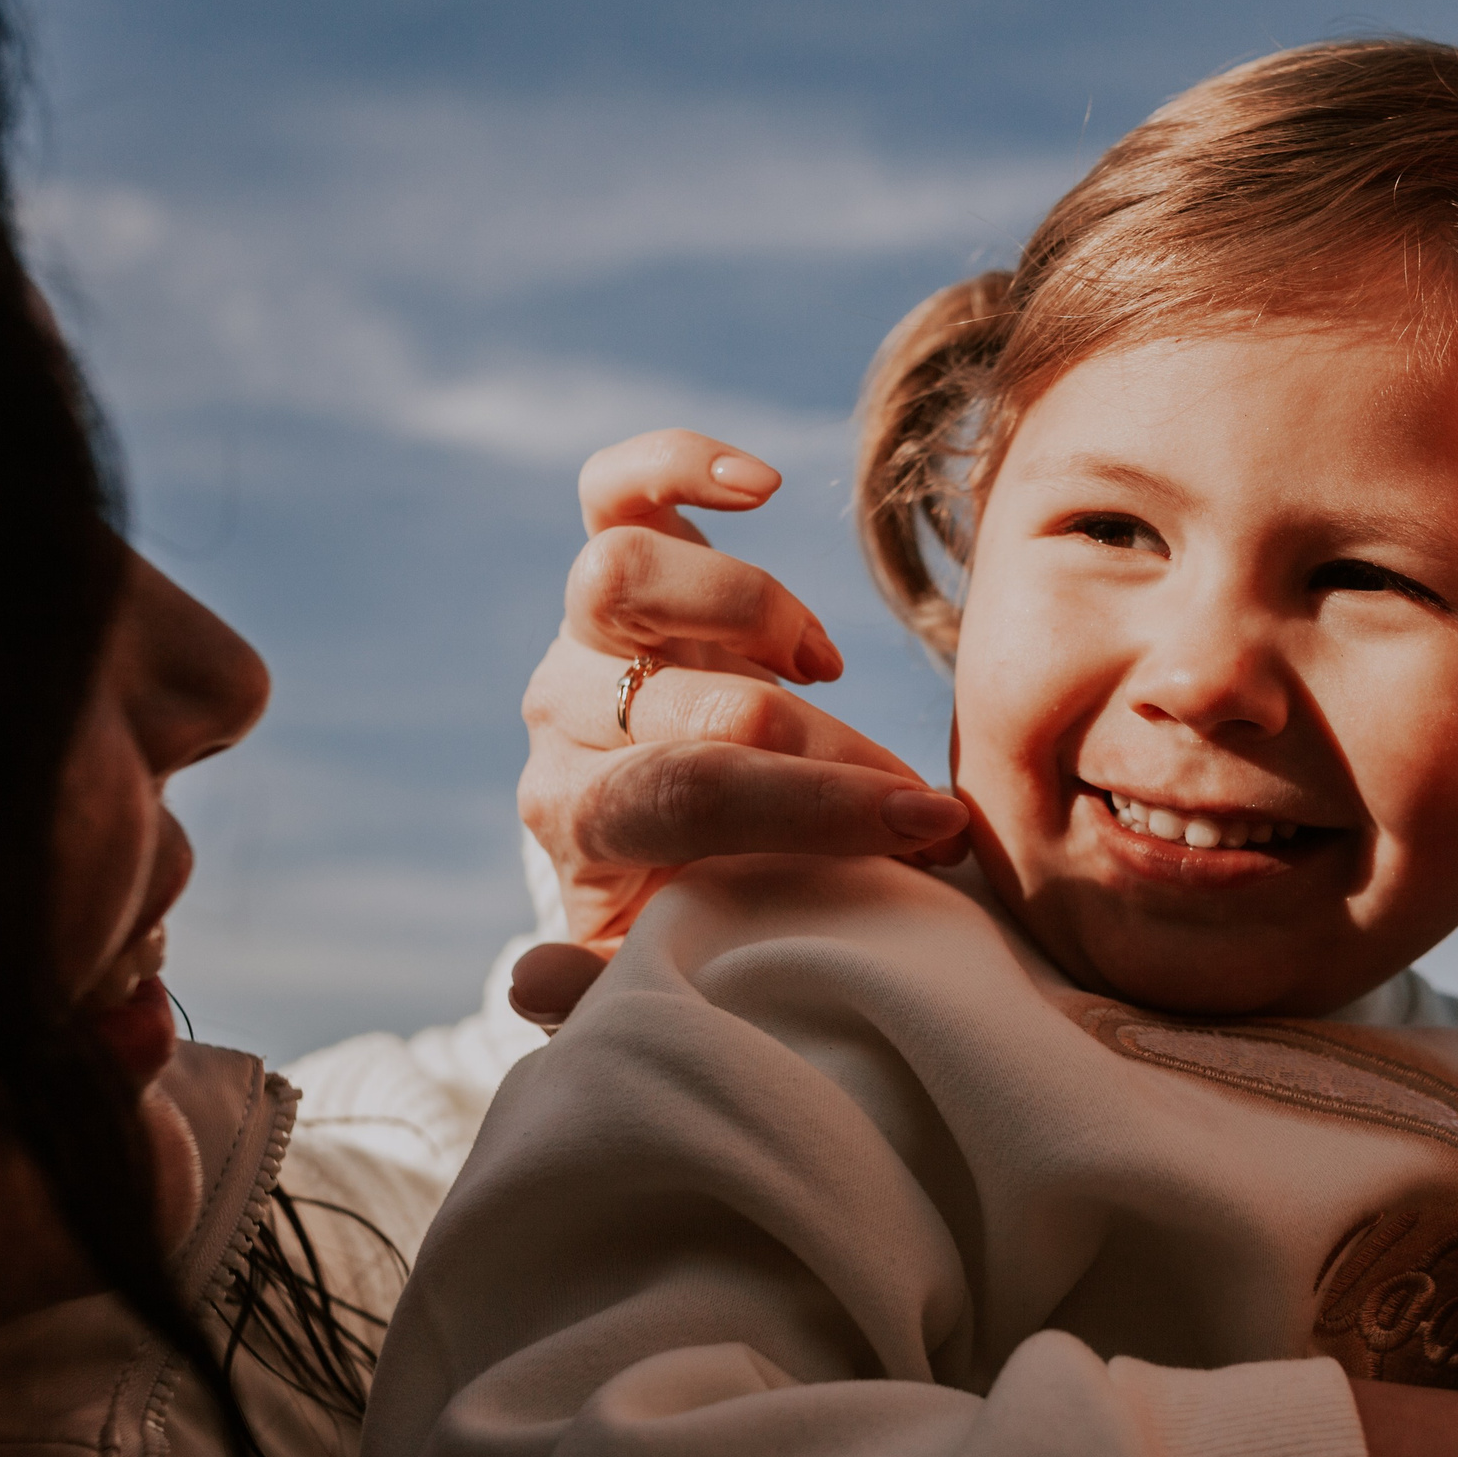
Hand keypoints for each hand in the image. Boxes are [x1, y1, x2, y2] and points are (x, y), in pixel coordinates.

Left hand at [518, 429, 969, 967]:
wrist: (674, 863)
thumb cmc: (706, 922)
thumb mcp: (668, 982)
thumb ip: (606, 993)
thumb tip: (526, 984)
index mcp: (581, 825)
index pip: (692, 797)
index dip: (822, 807)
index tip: (931, 828)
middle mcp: (561, 724)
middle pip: (695, 701)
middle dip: (836, 751)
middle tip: (923, 801)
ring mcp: (580, 640)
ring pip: (615, 577)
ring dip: (749, 609)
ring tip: (822, 664)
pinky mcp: (614, 570)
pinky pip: (615, 488)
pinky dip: (678, 464)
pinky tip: (759, 486)